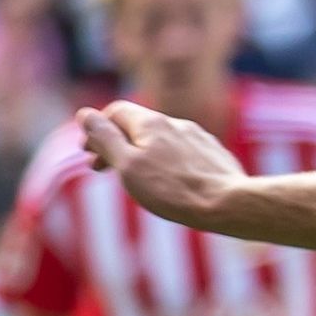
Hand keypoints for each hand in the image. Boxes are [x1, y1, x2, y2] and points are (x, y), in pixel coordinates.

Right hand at [75, 103, 245, 226]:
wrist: (230, 204)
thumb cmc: (173, 190)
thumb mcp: (127, 165)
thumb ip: (105, 139)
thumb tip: (84, 114)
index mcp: (151, 122)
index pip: (115, 111)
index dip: (97, 129)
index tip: (88, 153)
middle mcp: (176, 123)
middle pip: (138, 126)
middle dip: (117, 143)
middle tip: (101, 168)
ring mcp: (199, 138)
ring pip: (162, 140)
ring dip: (142, 153)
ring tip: (135, 177)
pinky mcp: (215, 155)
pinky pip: (183, 153)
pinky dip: (167, 162)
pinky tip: (170, 182)